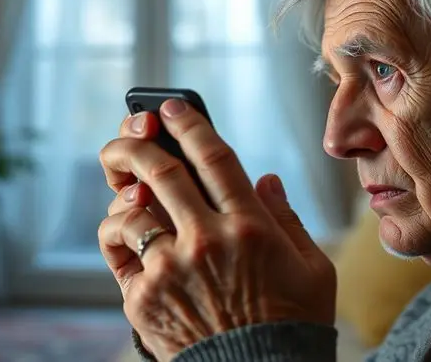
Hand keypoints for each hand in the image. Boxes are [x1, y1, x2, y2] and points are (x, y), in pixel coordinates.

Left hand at [97, 99, 336, 360]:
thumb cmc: (292, 323)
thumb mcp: (312, 268)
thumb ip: (287, 218)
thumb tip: (265, 179)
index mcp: (250, 228)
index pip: (214, 157)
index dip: (190, 123)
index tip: (173, 108)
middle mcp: (206, 242)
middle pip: (161, 171)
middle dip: (141, 141)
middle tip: (136, 130)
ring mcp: (169, 270)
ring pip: (131, 209)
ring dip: (126, 189)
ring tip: (130, 185)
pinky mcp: (143, 297)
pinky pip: (118, 247)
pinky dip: (117, 230)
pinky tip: (127, 225)